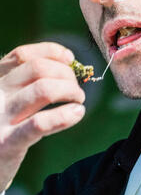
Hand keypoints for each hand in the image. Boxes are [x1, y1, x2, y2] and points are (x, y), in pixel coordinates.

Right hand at [0, 42, 85, 191]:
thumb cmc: (4, 126)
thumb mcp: (8, 98)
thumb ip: (27, 80)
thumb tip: (67, 60)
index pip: (23, 55)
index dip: (51, 52)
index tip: (70, 58)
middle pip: (38, 68)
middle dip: (65, 73)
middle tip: (76, 87)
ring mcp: (0, 117)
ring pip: (44, 90)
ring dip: (70, 90)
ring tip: (78, 99)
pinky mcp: (7, 142)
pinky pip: (40, 123)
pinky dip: (65, 115)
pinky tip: (77, 113)